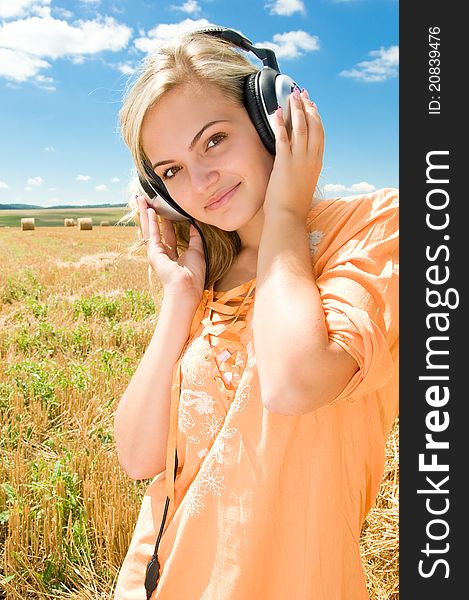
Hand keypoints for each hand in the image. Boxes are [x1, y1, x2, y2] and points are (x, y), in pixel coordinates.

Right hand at [136, 196, 205, 300]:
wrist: (186, 287)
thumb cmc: (194, 275)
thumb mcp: (197, 251)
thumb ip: (195, 238)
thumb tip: (194, 225)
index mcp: (174, 256)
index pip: (169, 235)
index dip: (166, 223)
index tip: (166, 211)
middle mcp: (163, 254)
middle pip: (156, 230)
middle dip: (152, 216)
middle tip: (148, 201)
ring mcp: (156, 254)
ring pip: (150, 230)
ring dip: (145, 214)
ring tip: (141, 200)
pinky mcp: (154, 253)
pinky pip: (152, 234)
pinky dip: (150, 222)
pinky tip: (148, 210)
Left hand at [264, 88, 323, 220]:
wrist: (288, 217)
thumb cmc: (293, 206)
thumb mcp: (304, 185)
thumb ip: (303, 172)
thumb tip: (298, 167)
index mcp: (317, 163)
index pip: (320, 134)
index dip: (316, 117)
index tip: (312, 105)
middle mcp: (311, 158)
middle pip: (314, 125)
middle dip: (308, 107)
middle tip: (301, 94)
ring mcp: (299, 159)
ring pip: (301, 127)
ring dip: (296, 109)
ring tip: (290, 96)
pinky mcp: (285, 162)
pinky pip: (283, 137)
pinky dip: (280, 122)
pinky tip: (276, 112)